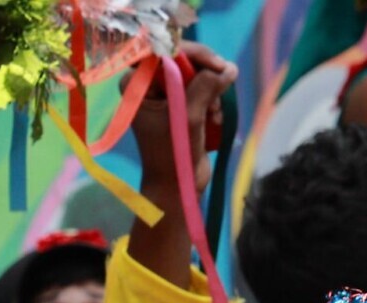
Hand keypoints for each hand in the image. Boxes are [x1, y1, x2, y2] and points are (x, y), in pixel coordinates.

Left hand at [130, 43, 236, 201]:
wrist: (175, 187)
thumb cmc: (172, 154)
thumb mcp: (189, 118)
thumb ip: (206, 88)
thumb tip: (229, 68)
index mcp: (138, 84)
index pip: (167, 52)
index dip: (195, 54)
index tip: (217, 65)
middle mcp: (148, 86)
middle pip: (185, 62)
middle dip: (206, 77)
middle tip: (221, 90)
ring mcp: (165, 96)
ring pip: (197, 77)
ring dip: (211, 94)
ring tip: (213, 115)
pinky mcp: (180, 107)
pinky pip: (202, 92)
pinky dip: (212, 103)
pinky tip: (214, 120)